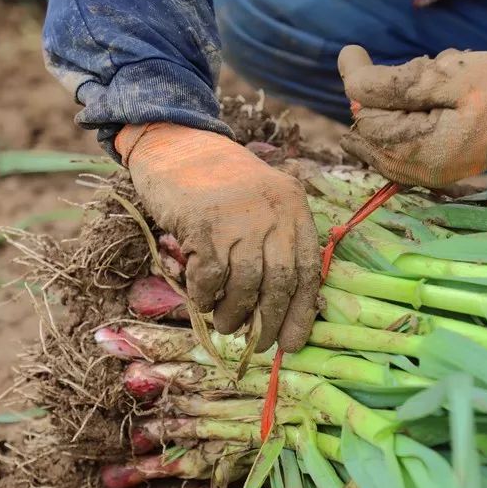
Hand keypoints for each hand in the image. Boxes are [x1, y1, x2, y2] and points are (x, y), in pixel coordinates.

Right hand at [116, 123, 320, 352]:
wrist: (178, 145)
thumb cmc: (222, 183)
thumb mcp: (264, 202)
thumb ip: (276, 242)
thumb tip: (280, 307)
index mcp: (294, 208)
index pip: (309, 269)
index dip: (302, 312)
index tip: (292, 342)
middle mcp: (273, 213)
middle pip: (280, 282)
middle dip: (270, 321)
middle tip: (259, 343)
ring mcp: (239, 218)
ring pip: (245, 284)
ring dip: (235, 314)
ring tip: (227, 323)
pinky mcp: (204, 224)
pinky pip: (210, 276)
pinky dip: (206, 296)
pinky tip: (202, 300)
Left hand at [337, 45, 486, 187]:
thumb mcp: (444, 75)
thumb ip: (391, 82)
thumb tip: (347, 77)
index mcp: (421, 153)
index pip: (365, 118)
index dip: (357, 83)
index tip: (356, 52)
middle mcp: (419, 173)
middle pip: (368, 131)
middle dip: (380, 97)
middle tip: (416, 72)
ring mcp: (425, 176)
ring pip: (377, 139)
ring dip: (390, 108)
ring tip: (429, 88)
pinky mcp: (431, 170)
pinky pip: (394, 147)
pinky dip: (400, 120)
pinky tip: (427, 103)